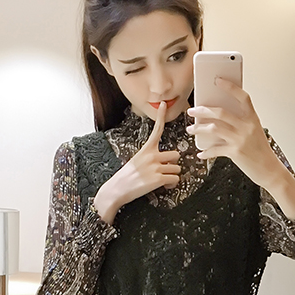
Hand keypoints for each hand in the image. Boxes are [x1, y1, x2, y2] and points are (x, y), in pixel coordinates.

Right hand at [93, 100, 180, 224]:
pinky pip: (175, 179)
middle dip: (172, 164)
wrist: (117, 190)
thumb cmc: (126, 177)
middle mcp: (152, 156)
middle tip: (164, 171)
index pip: (156, 130)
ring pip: (177, 169)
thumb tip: (161, 163)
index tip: (164, 105)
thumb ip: (149, 158)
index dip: (161, 117)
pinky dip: (171, 185)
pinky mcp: (158, 179)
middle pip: (176, 155)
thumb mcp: (136, 161)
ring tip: (162, 180)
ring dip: (172, 176)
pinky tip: (164, 187)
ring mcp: (156, 167)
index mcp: (146, 150)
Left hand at [185, 77, 278, 187]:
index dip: (230, 87)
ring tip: (191, 129)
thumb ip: (240, 123)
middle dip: (203, 110)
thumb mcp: (254, 132)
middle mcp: (247, 127)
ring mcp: (241, 139)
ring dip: (199, 128)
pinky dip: (206, 152)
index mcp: (253, 119)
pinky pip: (215, 149)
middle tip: (192, 110)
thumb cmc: (260, 151)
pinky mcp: (235, 152)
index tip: (218, 80)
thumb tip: (217, 117)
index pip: (242, 97)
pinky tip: (201, 153)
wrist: (270, 170)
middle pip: (221, 112)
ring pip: (214, 128)